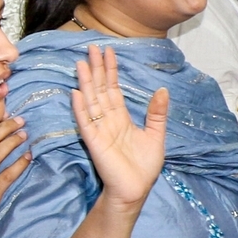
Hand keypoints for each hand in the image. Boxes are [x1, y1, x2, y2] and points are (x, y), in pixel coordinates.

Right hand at [72, 45, 167, 208]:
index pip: (113, 89)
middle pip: (99, 89)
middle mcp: (107, 120)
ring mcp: (99, 129)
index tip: (108, 51)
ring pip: (90, 101)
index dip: (111, 70)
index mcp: (121, 117)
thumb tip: (162, 89)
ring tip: (81, 64)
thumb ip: (157, 113)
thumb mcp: (156, 135)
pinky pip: (85, 121)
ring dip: (85, 83)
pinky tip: (76, 93)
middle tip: (91, 48)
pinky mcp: (94, 141)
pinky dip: (80, 108)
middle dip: (96, 69)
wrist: (135, 189)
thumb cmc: (144, 166)